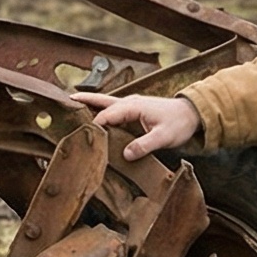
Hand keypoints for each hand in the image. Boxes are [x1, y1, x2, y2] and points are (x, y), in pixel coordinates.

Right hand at [74, 92, 200, 160]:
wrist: (192, 114)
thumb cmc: (179, 123)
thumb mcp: (164, 137)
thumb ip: (145, 145)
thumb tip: (126, 154)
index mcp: (134, 106)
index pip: (108, 115)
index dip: (95, 125)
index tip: (82, 134)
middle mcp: (129, 102)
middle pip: (101, 101)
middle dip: (83, 102)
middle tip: (64, 103)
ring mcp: (131, 106)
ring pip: (105, 104)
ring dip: (89, 105)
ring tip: (71, 108)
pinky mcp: (133, 111)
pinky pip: (112, 110)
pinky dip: (99, 111)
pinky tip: (92, 117)